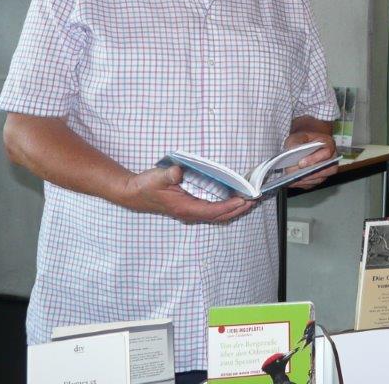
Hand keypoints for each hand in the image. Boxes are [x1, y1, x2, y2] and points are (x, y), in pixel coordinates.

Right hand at [121, 165, 254, 223]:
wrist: (134, 193)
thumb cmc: (146, 186)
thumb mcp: (156, 177)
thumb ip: (169, 175)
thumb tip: (179, 172)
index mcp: (185, 207)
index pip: (212, 210)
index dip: (229, 207)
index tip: (243, 200)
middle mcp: (190, 213)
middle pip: (219, 216)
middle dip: (238, 210)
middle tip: (254, 200)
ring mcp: (190, 212)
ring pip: (217, 215)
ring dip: (234, 210)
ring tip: (249, 201)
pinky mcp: (190, 208)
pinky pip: (212, 211)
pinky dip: (225, 207)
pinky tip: (234, 200)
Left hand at [283, 131, 338, 189]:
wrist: (306, 143)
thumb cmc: (303, 139)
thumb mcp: (298, 136)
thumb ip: (295, 143)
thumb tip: (291, 153)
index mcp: (329, 143)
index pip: (326, 152)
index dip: (314, 159)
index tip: (300, 164)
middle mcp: (332, 158)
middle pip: (326, 169)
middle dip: (309, 172)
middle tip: (295, 174)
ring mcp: (328, 169)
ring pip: (320, 178)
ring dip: (306, 180)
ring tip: (292, 179)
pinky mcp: (321, 177)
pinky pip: (314, 183)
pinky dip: (303, 184)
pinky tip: (293, 182)